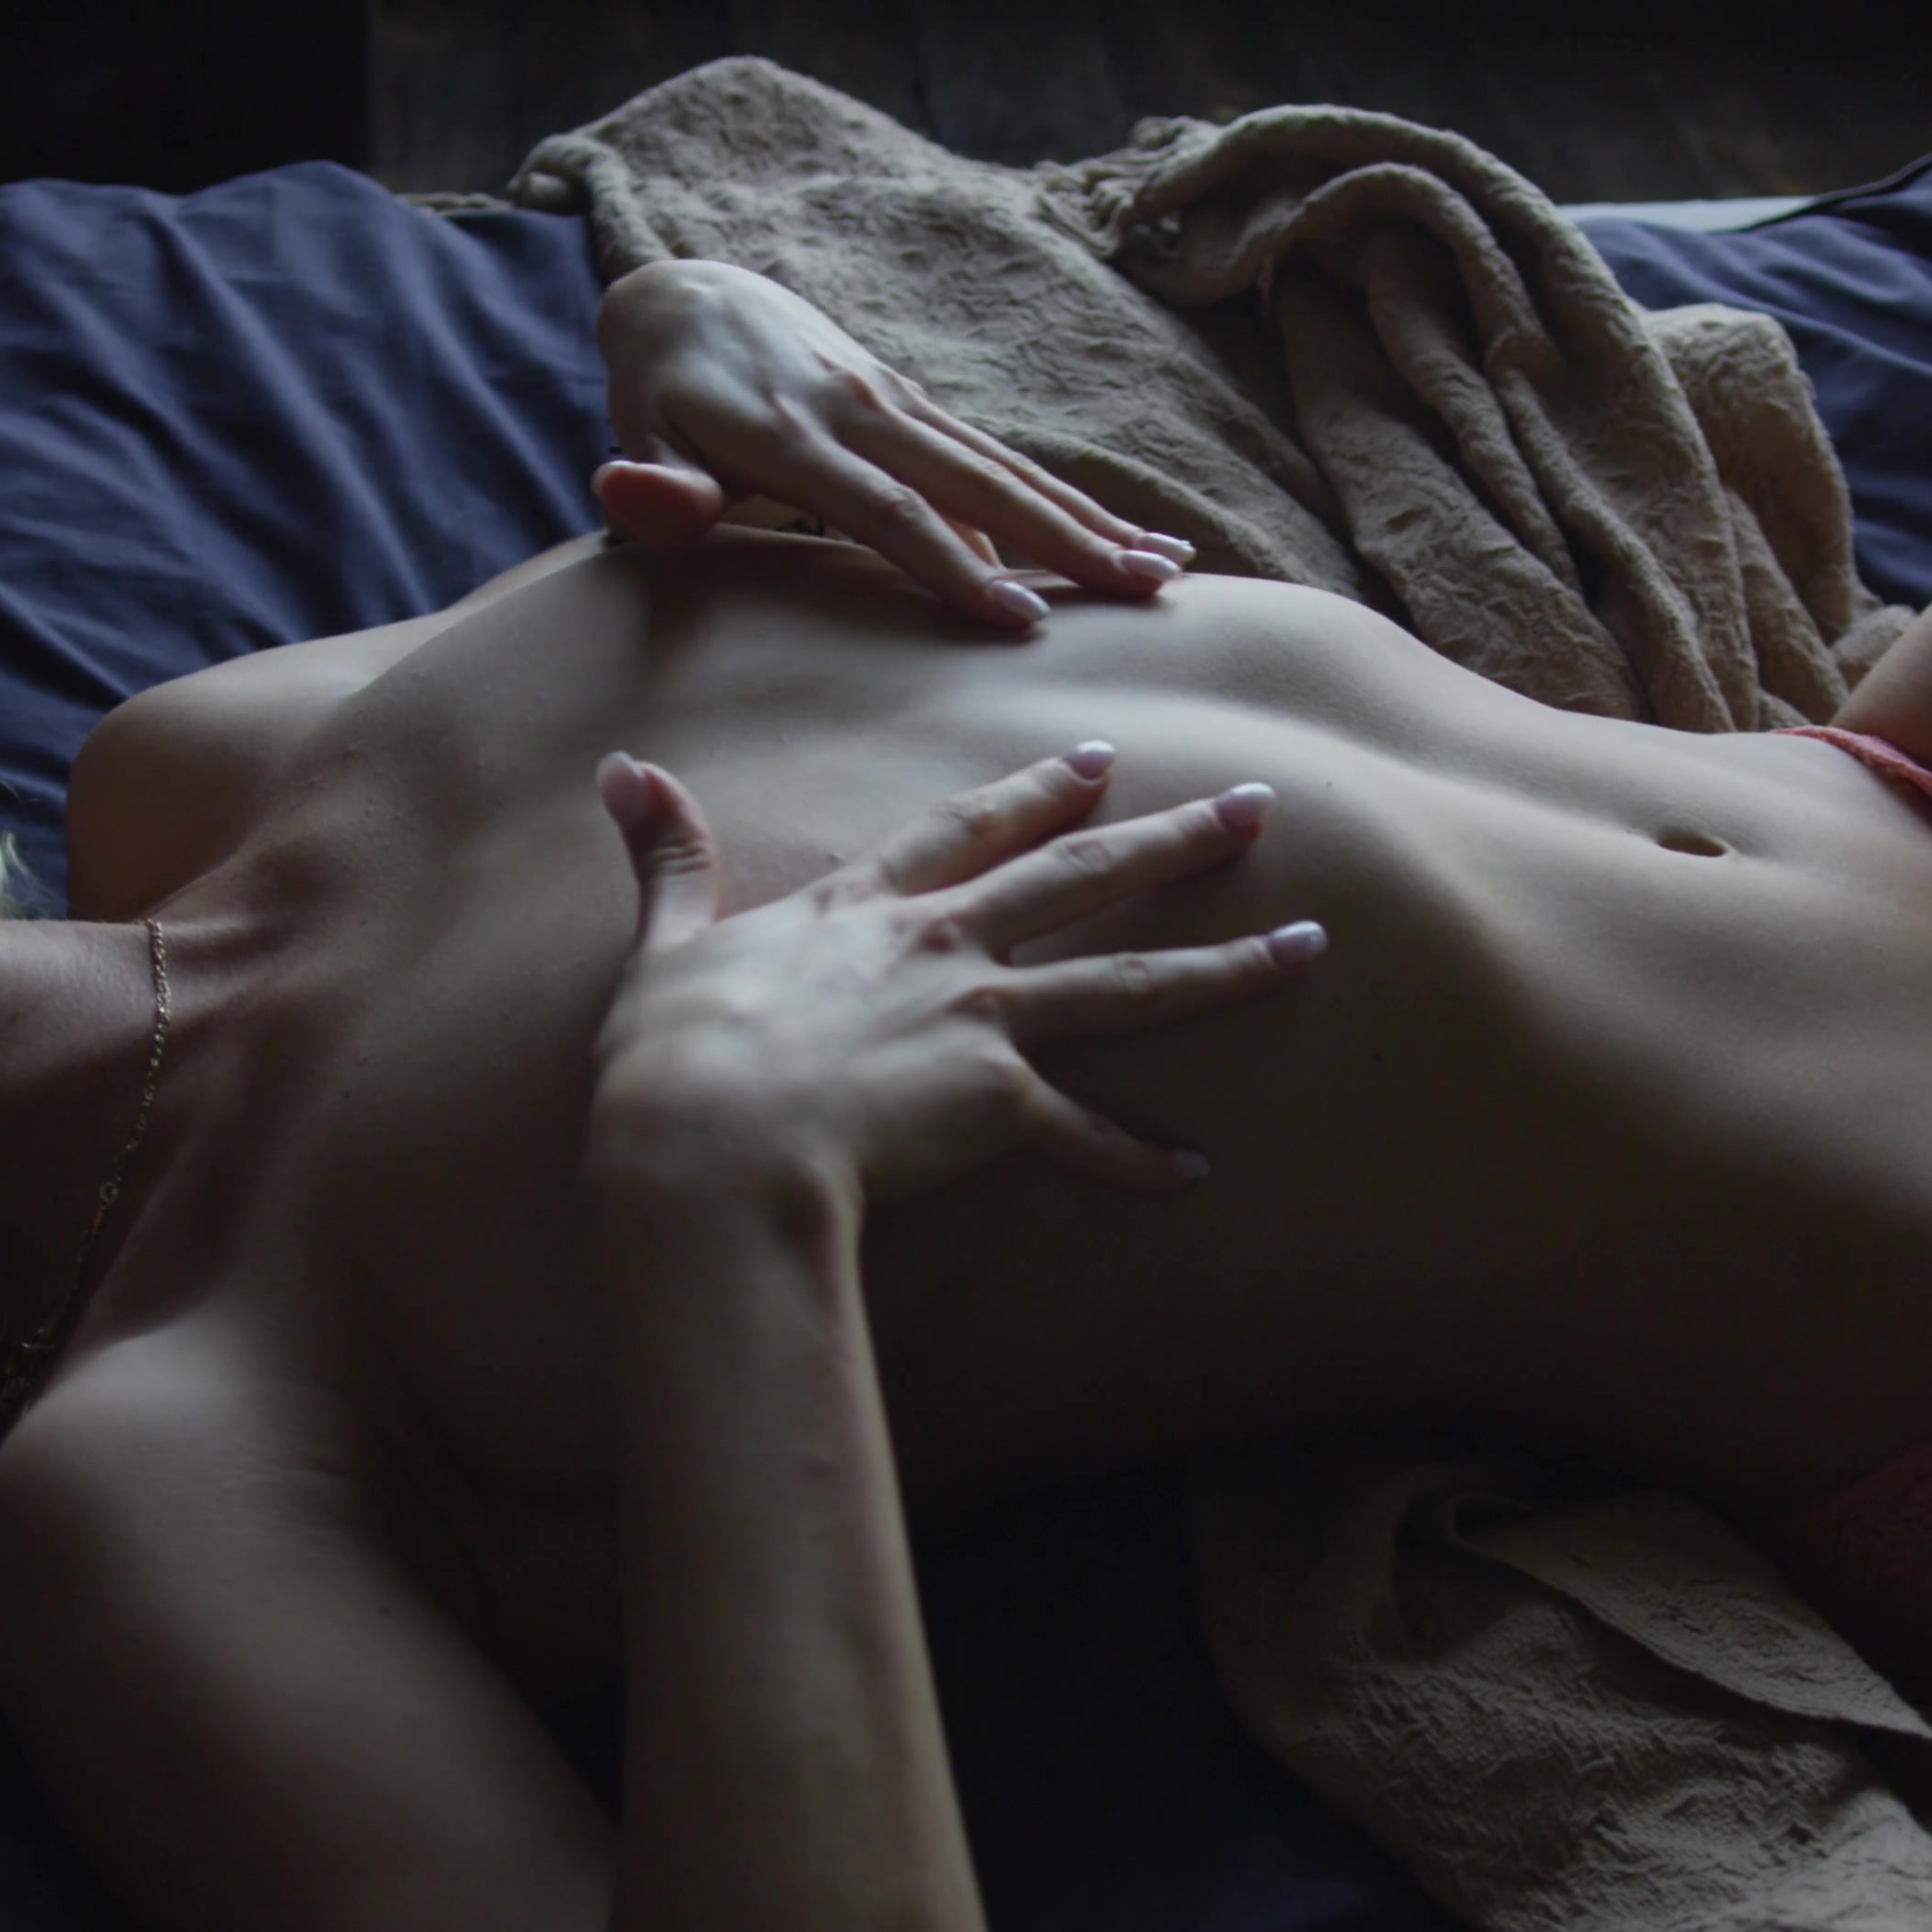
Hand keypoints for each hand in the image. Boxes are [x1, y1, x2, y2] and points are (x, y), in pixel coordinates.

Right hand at [583, 743, 1324, 1211]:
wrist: (709, 1141)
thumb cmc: (671, 1056)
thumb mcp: (664, 945)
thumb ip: (666, 860)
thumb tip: (621, 771)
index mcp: (864, 907)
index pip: (969, 830)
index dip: (1037, 790)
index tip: (1103, 757)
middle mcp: (941, 946)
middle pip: (1080, 876)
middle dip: (1173, 837)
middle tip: (1256, 808)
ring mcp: (978, 1017)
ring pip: (1128, 981)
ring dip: (1226, 965)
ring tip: (1310, 948)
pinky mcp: (997, 1101)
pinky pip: (1084, 1138)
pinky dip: (1136, 1160)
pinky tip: (1191, 1174)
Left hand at [592, 259, 1198, 635]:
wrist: (690, 298)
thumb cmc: (662, 397)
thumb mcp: (640, 436)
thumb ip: (654, 485)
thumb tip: (635, 497)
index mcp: (795, 437)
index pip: (887, 511)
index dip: (951, 566)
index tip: (1020, 618)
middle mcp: (864, 413)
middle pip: (977, 485)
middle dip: (1066, 540)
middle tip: (1144, 590)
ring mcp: (899, 404)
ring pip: (1005, 470)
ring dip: (1089, 519)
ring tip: (1168, 567)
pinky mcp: (918, 405)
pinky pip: (998, 460)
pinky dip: (1065, 499)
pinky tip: (1127, 535)